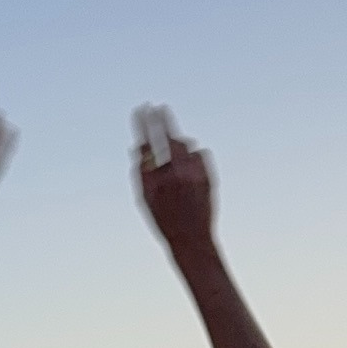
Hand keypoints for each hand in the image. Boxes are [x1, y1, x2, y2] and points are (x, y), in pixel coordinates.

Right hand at [133, 102, 215, 256]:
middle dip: (163, 119)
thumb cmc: (164, 221)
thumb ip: (141, 170)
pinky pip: (200, 154)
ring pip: (186, 145)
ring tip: (174, 158)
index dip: (144, 122)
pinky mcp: (209, 175)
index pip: (148, 141)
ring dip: (179, 144)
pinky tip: (188, 168)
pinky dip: (193, 156)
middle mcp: (178, 172)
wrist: (192, 240)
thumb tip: (138, 145)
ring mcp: (196, 173)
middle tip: (159, 107)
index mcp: (158, 177)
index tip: (142, 108)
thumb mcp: (146, 198)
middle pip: (169, 136)